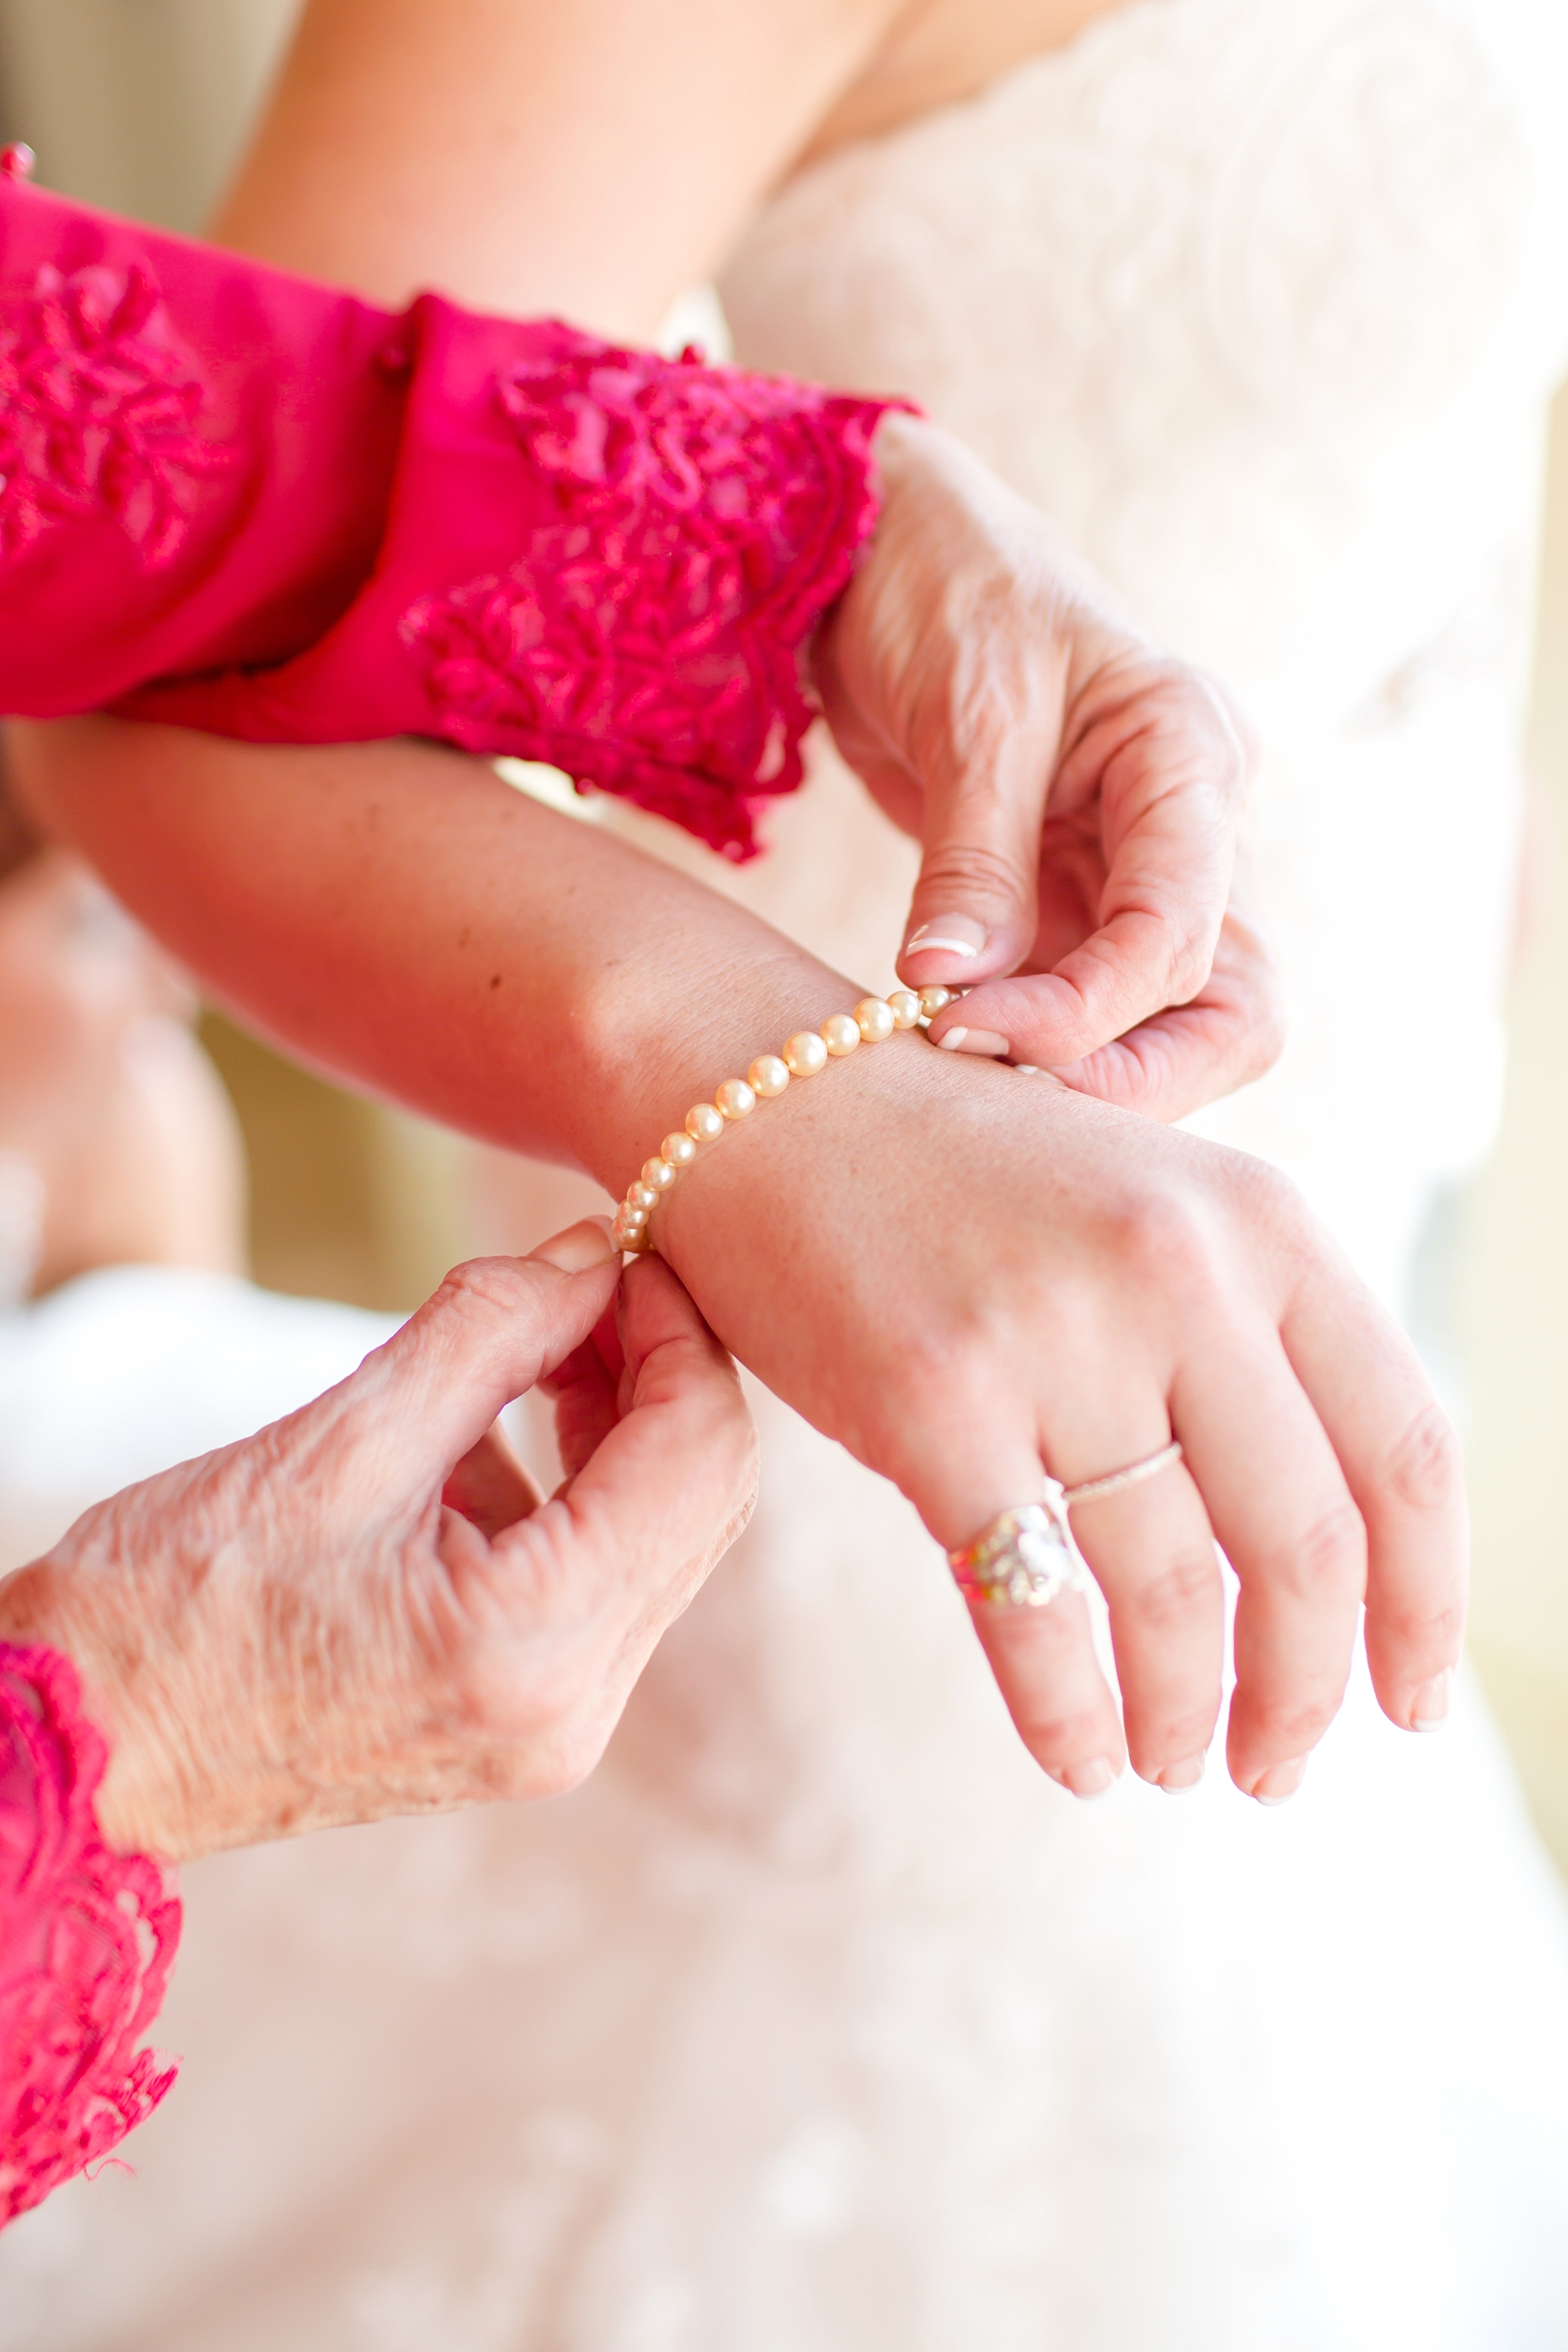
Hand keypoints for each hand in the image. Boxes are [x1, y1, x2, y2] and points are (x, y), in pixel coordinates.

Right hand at [0, 1223, 755, 1858]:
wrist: (77, 1746)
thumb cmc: (173, 1604)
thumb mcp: (340, 1438)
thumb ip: (491, 1329)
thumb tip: (595, 1250)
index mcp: (537, 1645)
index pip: (700, 1455)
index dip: (678, 1329)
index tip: (622, 1247)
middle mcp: (572, 1710)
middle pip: (699, 1499)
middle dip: (655, 1371)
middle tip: (580, 1281)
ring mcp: (550, 1731)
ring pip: (655, 1536)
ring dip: (608, 1423)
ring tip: (514, 1345)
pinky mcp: (515, 1724)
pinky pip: (592, 1582)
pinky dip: (560, 1489)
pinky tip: (467, 1439)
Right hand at [655, 1035, 1464, 1802]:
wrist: (767, 1098)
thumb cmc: (965, 1180)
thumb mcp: (1150, 1214)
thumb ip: (1250, 1343)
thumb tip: (1330, 1559)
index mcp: (1262, 1224)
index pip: (1404, 1448)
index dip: (1426, 1600)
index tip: (1410, 1699)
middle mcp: (1180, 1268)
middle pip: (1303, 1542)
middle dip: (1306, 1689)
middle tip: (1278, 1766)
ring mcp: (1057, 1332)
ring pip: (1171, 1592)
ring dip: (1184, 1714)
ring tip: (1174, 1762)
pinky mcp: (934, 1399)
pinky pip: (1031, 1608)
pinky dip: (1067, 1713)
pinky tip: (1078, 1755)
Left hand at [816, 413, 1282, 1119]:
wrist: (889, 556)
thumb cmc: (946, 590)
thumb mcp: (965, 710)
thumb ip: (972, 856)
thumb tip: (950, 989)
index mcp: (1192, 756)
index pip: (1185, 936)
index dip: (1084, 1010)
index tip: (962, 1026)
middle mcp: (1193, 827)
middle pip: (1231, 1012)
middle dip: (1128, 1076)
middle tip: (997, 1090)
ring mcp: (1142, 874)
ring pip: (1171, 1026)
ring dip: (1079, 1071)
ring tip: (961, 1066)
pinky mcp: (1077, 903)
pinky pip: (1086, 1006)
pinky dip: (1032, 1044)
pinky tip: (952, 1047)